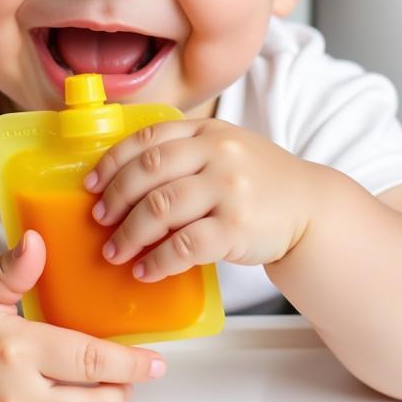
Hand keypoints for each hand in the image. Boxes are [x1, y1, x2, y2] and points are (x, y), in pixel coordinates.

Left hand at [85, 119, 315, 281]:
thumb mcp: (224, 148)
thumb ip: (183, 152)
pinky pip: (185, 245)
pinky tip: (146, 270)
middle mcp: (217, 153)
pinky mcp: (237, 228)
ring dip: (129, 234)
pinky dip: (158, 261)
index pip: (148, 138)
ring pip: (161, 209)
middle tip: (100, 220)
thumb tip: (119, 178)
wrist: (310, 207)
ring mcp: (229, 189)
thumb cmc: (257, 181)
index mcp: (207, 131)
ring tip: (115, 252)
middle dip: (116, 198)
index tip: (91, 184)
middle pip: (148, 172)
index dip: (113, 161)